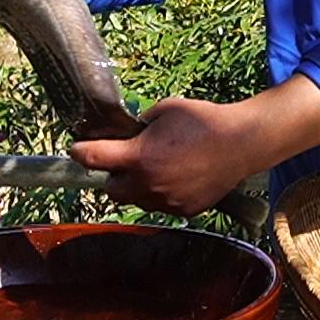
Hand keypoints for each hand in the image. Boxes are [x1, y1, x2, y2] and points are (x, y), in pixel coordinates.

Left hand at [69, 75, 319, 216]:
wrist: (242, 143)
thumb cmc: (203, 120)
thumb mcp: (165, 109)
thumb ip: (141, 123)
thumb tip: (131, 133)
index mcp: (138, 157)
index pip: (92, 159)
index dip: (80, 151)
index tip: (77, 148)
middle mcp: (147, 184)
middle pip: (111, 189)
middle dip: (114, 175)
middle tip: (128, 161)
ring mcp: (166, 201)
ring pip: (137, 199)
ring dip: (138, 186)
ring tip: (159, 167)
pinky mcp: (184, 210)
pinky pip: (162, 205)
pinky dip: (163, 193)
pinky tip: (180, 177)